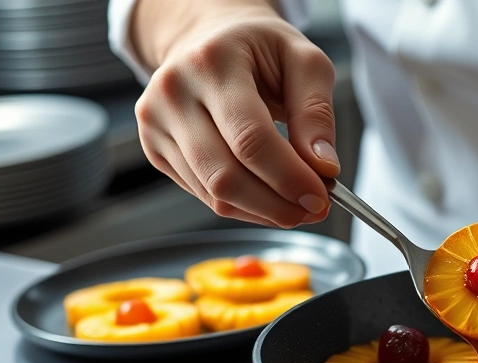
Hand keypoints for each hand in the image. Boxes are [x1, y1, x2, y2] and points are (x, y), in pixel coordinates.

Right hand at [131, 0, 338, 227]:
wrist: (210, 38)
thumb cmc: (259, 50)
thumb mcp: (304, 61)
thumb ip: (317, 113)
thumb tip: (323, 167)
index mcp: (212, 62)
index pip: (250, 139)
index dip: (288, 178)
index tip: (320, 197)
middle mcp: (173, 92)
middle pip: (226, 176)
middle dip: (277, 205)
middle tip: (313, 209)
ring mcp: (156, 123)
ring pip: (214, 194)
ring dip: (263, 210)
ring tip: (295, 203)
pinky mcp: (154, 149)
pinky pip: (204, 195)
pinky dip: (243, 205)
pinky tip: (266, 195)